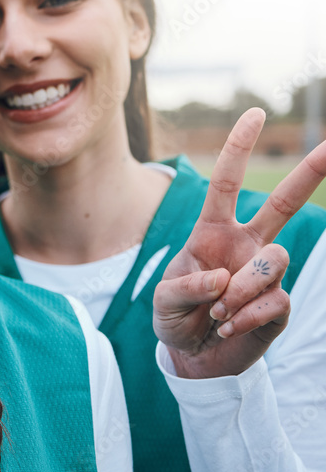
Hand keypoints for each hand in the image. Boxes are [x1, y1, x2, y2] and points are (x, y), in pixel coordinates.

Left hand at [153, 108, 325, 378]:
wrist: (192, 357)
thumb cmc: (174, 318)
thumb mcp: (162, 301)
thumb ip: (185, 287)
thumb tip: (223, 278)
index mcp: (212, 232)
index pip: (227, 183)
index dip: (238, 148)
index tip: (254, 114)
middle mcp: (245, 246)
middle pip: (283, 205)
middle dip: (308, 174)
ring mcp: (265, 275)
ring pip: (274, 260)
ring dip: (241, 289)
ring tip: (218, 312)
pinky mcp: (279, 305)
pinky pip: (273, 301)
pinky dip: (246, 316)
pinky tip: (230, 327)